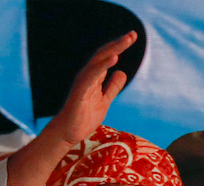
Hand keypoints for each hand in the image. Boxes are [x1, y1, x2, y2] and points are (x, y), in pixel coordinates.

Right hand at [46, 31, 136, 146]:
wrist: (69, 132)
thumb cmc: (84, 116)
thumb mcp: (105, 100)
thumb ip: (113, 87)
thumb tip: (122, 72)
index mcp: (94, 76)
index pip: (107, 56)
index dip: (119, 46)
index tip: (132, 37)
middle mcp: (88, 75)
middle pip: (104, 54)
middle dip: (118, 43)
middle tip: (133, 34)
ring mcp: (83, 82)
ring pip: (98, 61)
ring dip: (113, 49)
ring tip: (126, 41)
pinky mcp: (80, 91)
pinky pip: (92, 76)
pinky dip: (103, 66)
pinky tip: (114, 58)